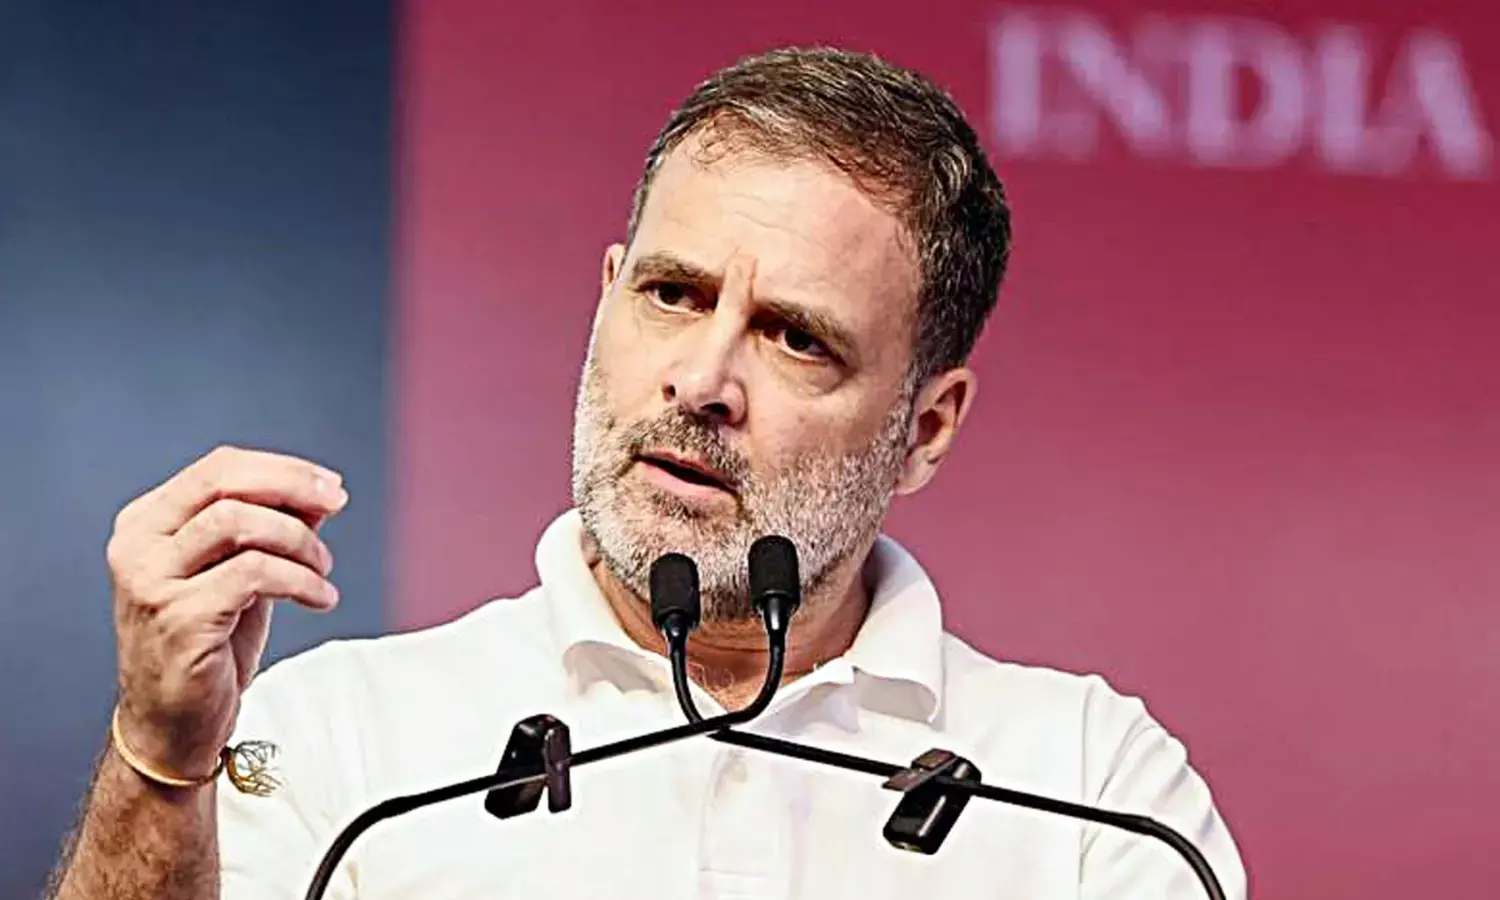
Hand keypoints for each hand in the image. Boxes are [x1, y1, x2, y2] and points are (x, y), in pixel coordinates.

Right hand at [107, 445, 348, 778]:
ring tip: (322, 571)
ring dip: (299, 541)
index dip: (282, 469)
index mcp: (146, 524)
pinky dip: (300, 580)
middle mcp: (138, 546)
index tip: (331, 486)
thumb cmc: (209, 645)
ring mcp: (151, 582)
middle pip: (223, 484)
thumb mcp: (240, 573)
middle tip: (337, 504)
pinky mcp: (178, 618)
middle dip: (292, 486)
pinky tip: (320, 598)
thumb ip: (269, 528)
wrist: (175, 724)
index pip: (217, 469)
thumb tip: (319, 492)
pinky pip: (254, 574)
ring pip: (238, 523)